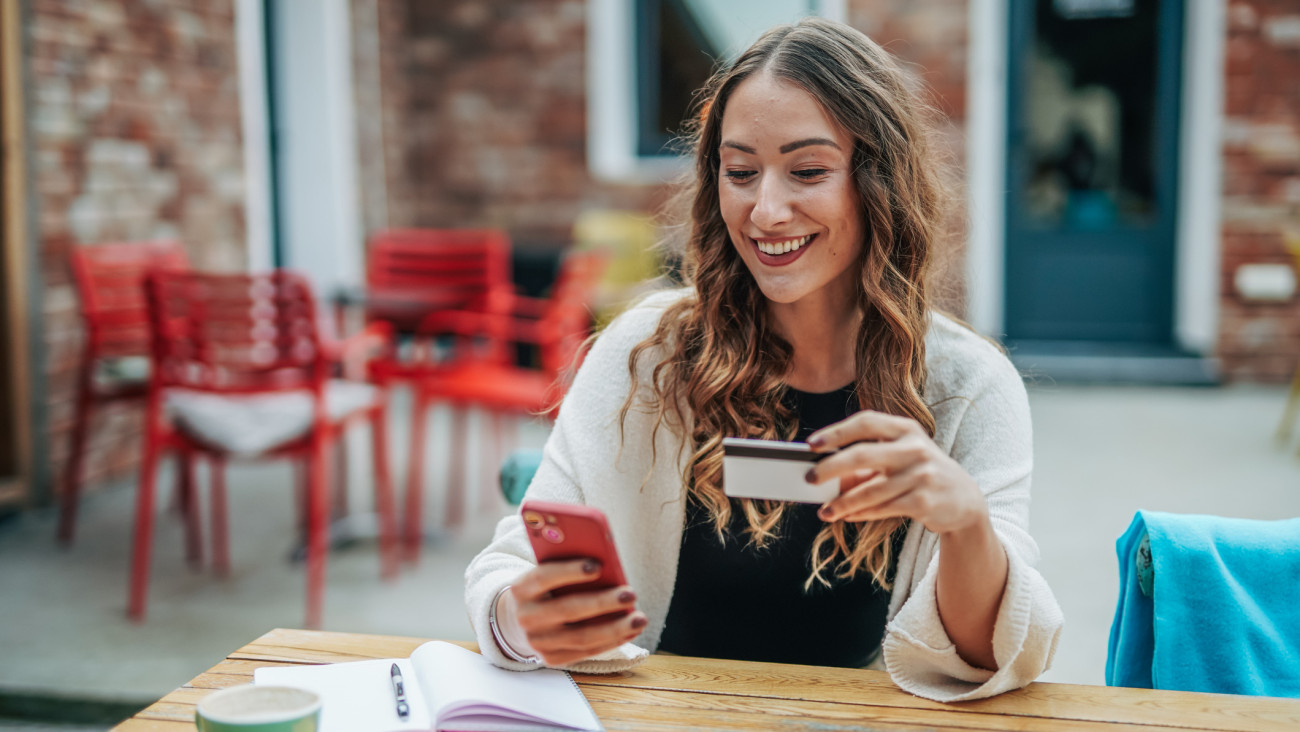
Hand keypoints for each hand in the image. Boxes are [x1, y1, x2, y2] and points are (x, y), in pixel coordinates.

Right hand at [496, 559, 646, 666]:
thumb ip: (566, 564)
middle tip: (630, 594)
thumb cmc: (544, 587)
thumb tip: (605, 563)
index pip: (544, 578)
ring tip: (639, 618)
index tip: (598, 566)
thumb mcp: (546, 571)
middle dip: (602, 602)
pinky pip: (586, 651)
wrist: (518, 619)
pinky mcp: (552, 659)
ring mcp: (538, 642)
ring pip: (581, 637)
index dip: (570, 571)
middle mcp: (526, 618)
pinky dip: (611, 641)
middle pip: (568, 610)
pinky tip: (630, 630)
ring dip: (615, 628)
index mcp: (521, 589)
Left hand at [804, 411, 986, 534]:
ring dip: (843, 502)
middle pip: (863, 454)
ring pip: (871, 490)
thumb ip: (867, 461)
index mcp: (906, 429)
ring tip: (825, 511)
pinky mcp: (925, 501)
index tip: (811, 444)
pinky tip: (846, 516)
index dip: (836, 432)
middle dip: (831, 467)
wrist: (964, 500)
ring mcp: (922, 474)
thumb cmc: (920, 473)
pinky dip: (861, 513)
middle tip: (809, 478)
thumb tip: (826, 472)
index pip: (866, 422)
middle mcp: (915, 448)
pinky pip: (883, 508)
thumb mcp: (899, 458)